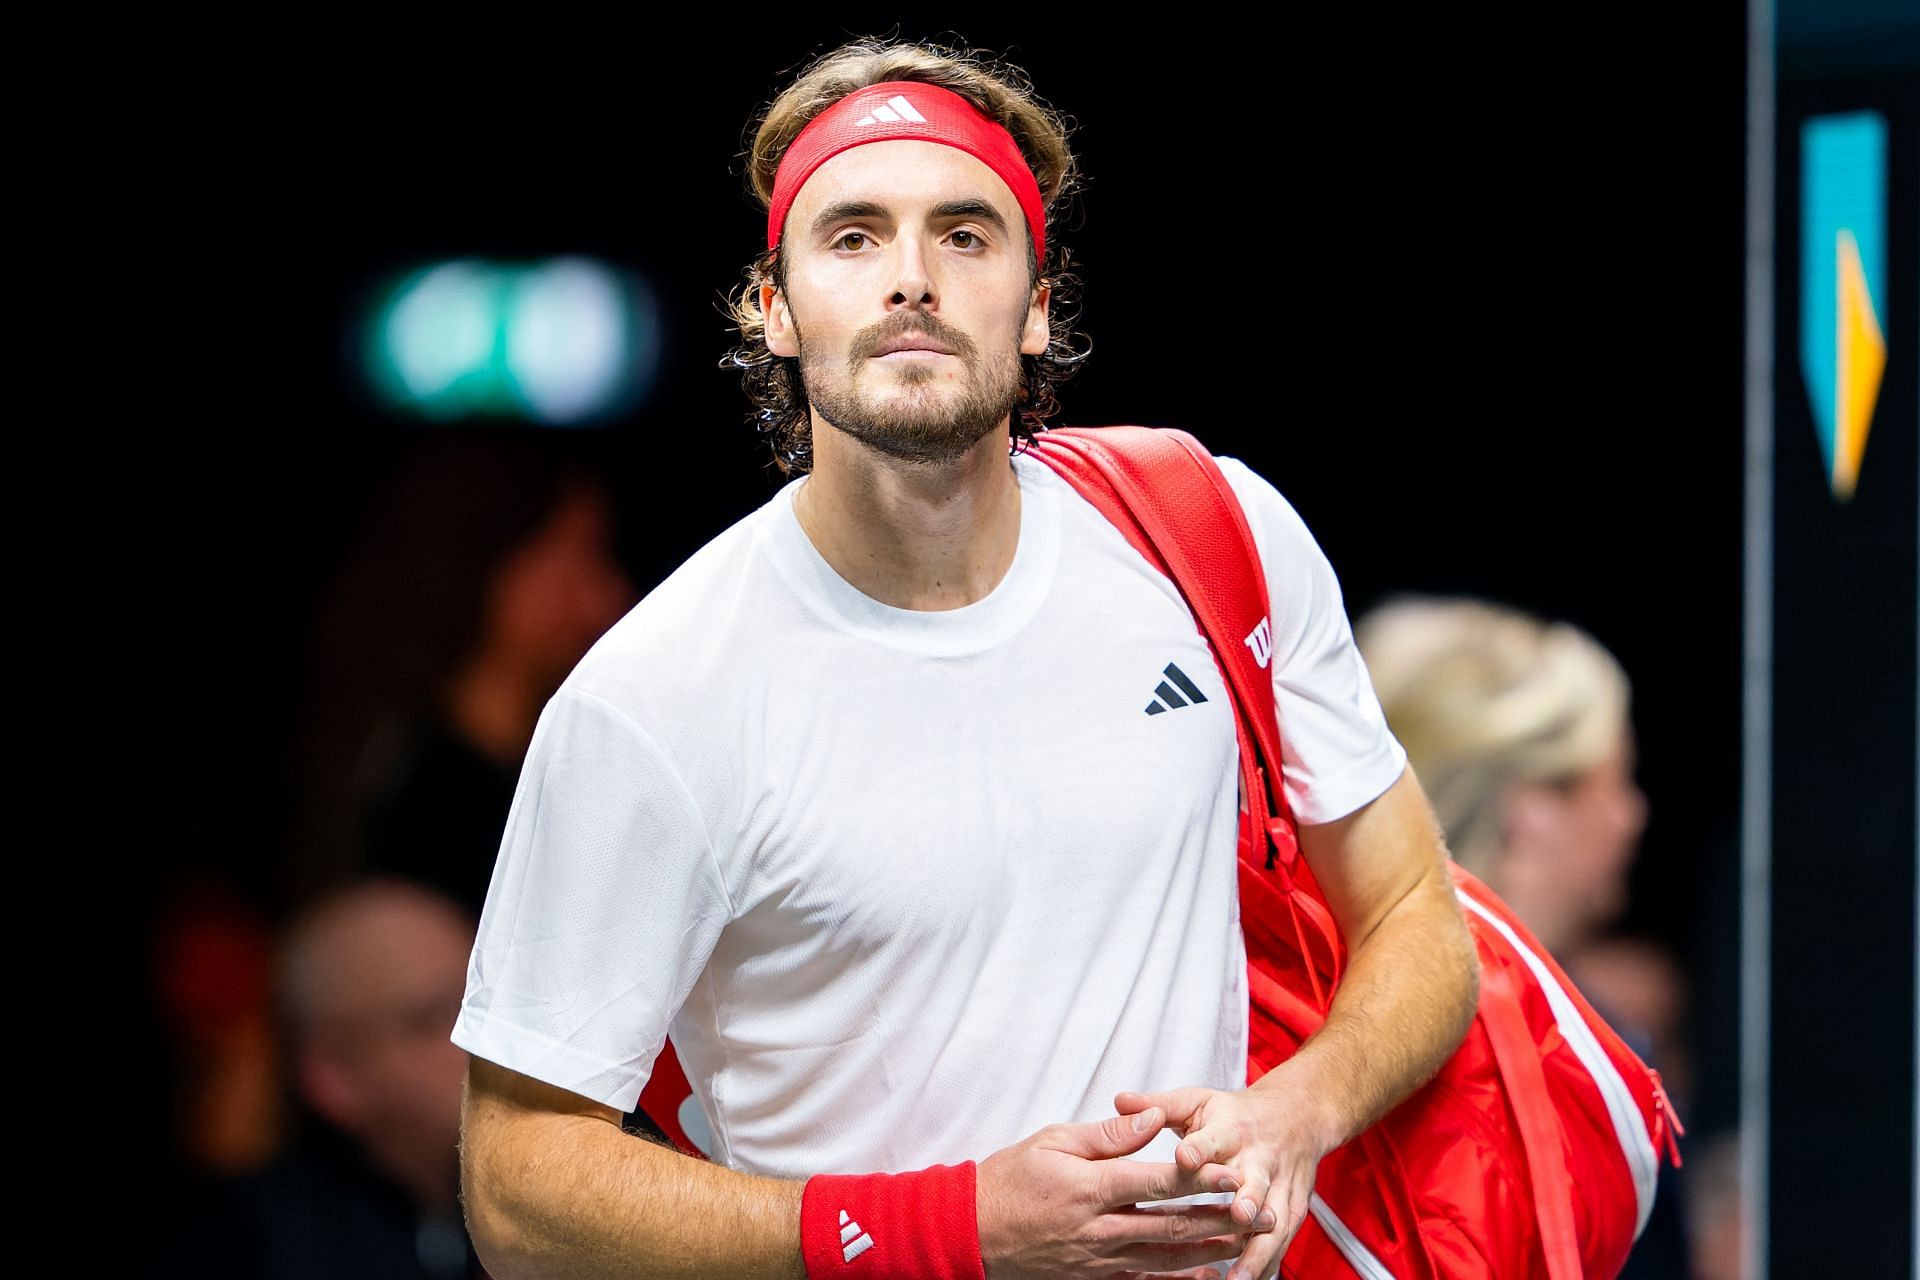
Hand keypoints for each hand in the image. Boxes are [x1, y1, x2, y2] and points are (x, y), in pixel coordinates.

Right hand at [975, 1105, 1257, 1278]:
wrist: (971, 1231)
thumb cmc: (1010, 1180)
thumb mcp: (1053, 1141)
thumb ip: (1107, 1134)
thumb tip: (1151, 1117)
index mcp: (1091, 1189)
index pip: (1158, 1183)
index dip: (1201, 1178)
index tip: (1234, 1170)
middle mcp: (1100, 1229)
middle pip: (1173, 1225)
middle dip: (1222, 1219)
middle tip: (1261, 1212)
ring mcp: (1099, 1259)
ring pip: (1166, 1258)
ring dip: (1210, 1251)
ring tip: (1246, 1243)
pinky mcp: (1095, 1277)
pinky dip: (1178, 1278)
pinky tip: (1205, 1273)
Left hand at [1112, 1087, 1330, 1279]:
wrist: (1295, 1116)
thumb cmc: (1235, 1113)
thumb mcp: (1197, 1101)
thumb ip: (1158, 1106)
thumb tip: (1120, 1102)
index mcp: (1230, 1129)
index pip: (1214, 1138)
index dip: (1200, 1147)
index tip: (1185, 1157)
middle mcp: (1259, 1158)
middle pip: (1255, 1181)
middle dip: (1248, 1199)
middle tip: (1236, 1217)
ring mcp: (1279, 1185)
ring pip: (1274, 1218)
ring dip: (1259, 1246)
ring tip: (1239, 1274)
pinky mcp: (1292, 1206)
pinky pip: (1283, 1238)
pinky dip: (1268, 1260)